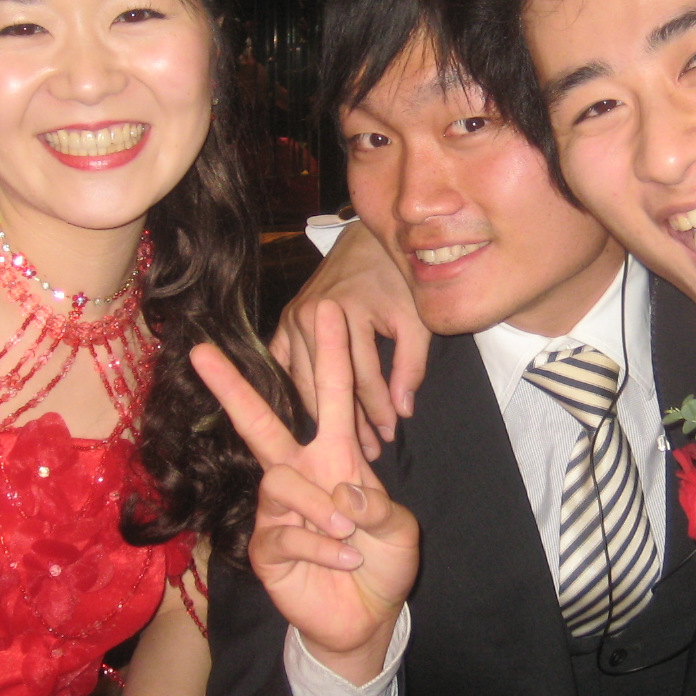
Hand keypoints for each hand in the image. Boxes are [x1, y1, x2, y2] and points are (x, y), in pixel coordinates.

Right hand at [194, 301, 419, 685]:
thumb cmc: (381, 562)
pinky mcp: (265, 548)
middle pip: (260, 423)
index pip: (332, 398)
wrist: (365, 618)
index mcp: (337, 459)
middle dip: (232, 386)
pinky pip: (284, 534)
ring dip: (320, 509)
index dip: (330, 355)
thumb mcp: (400, 530)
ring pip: (281, 484)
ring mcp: (276, 512)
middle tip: (199, 350)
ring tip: (350, 537)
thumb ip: (379, 508)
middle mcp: (299, 476)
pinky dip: (321, 549)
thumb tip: (342, 498)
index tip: (327, 307)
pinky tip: (344, 561)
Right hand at [270, 220, 430, 458]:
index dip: (378, 412)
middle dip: (349, 423)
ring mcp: (292, 318)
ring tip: (344, 443)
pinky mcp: (285, 319)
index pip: (363, 378)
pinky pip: (281, 364)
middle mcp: (311, 317)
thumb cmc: (398, 278)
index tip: (390, 437)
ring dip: (323, 414)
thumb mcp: (415, 319)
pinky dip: (291, 389)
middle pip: (328, 385)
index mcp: (346, 313)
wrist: (370, 240)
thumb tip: (403, 411)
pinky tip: (302, 414)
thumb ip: (412, 366)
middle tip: (366, 454)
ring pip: (303, 381)